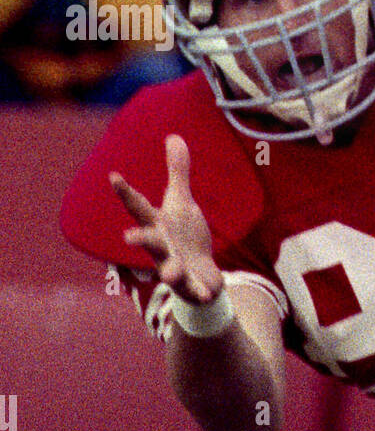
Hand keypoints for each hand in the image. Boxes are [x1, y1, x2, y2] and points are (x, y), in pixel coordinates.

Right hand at [110, 134, 222, 304]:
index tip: (113, 175)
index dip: (126, 192)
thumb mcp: (182, 202)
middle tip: (128, 237)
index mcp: (158, 225)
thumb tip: (174, 136)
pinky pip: (194, 290)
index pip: (139, 207)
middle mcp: (162, 248)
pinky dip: (199, 292)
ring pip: (168, 270)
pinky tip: (205, 294)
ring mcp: (175, 268)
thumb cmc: (184, 236)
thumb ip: (177, 172)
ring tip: (169, 273)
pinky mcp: (192, 285)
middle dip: (140, 238)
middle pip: (148, 241)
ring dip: (168, 271)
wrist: (198, 275)